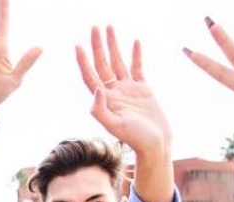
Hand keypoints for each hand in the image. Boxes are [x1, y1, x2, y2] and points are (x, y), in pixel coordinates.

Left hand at [76, 26, 170, 156]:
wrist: (155, 143)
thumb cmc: (135, 138)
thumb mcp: (115, 126)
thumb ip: (101, 111)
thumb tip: (97, 90)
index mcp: (104, 100)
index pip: (90, 76)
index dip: (83, 61)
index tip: (78, 45)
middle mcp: (114, 92)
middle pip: (102, 64)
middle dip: (98, 46)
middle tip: (94, 27)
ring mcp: (128, 90)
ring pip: (118, 62)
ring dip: (113, 45)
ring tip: (109, 28)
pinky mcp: (142, 89)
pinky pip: (137, 67)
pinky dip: (135, 55)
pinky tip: (135, 42)